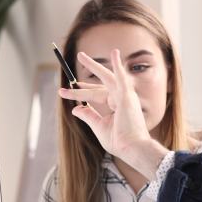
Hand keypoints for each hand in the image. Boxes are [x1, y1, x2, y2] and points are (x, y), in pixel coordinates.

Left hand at [58, 50, 167, 177]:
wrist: (131, 148)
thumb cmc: (119, 141)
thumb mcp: (99, 126)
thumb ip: (88, 116)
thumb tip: (75, 109)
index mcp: (117, 105)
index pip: (98, 93)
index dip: (84, 90)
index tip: (70, 88)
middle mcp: (122, 98)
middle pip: (101, 83)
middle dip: (90, 71)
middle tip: (79, 56)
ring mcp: (125, 96)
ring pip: (106, 78)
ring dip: (94, 66)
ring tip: (81, 55)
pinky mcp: (127, 97)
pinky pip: (121, 78)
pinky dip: (118, 66)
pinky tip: (114, 53)